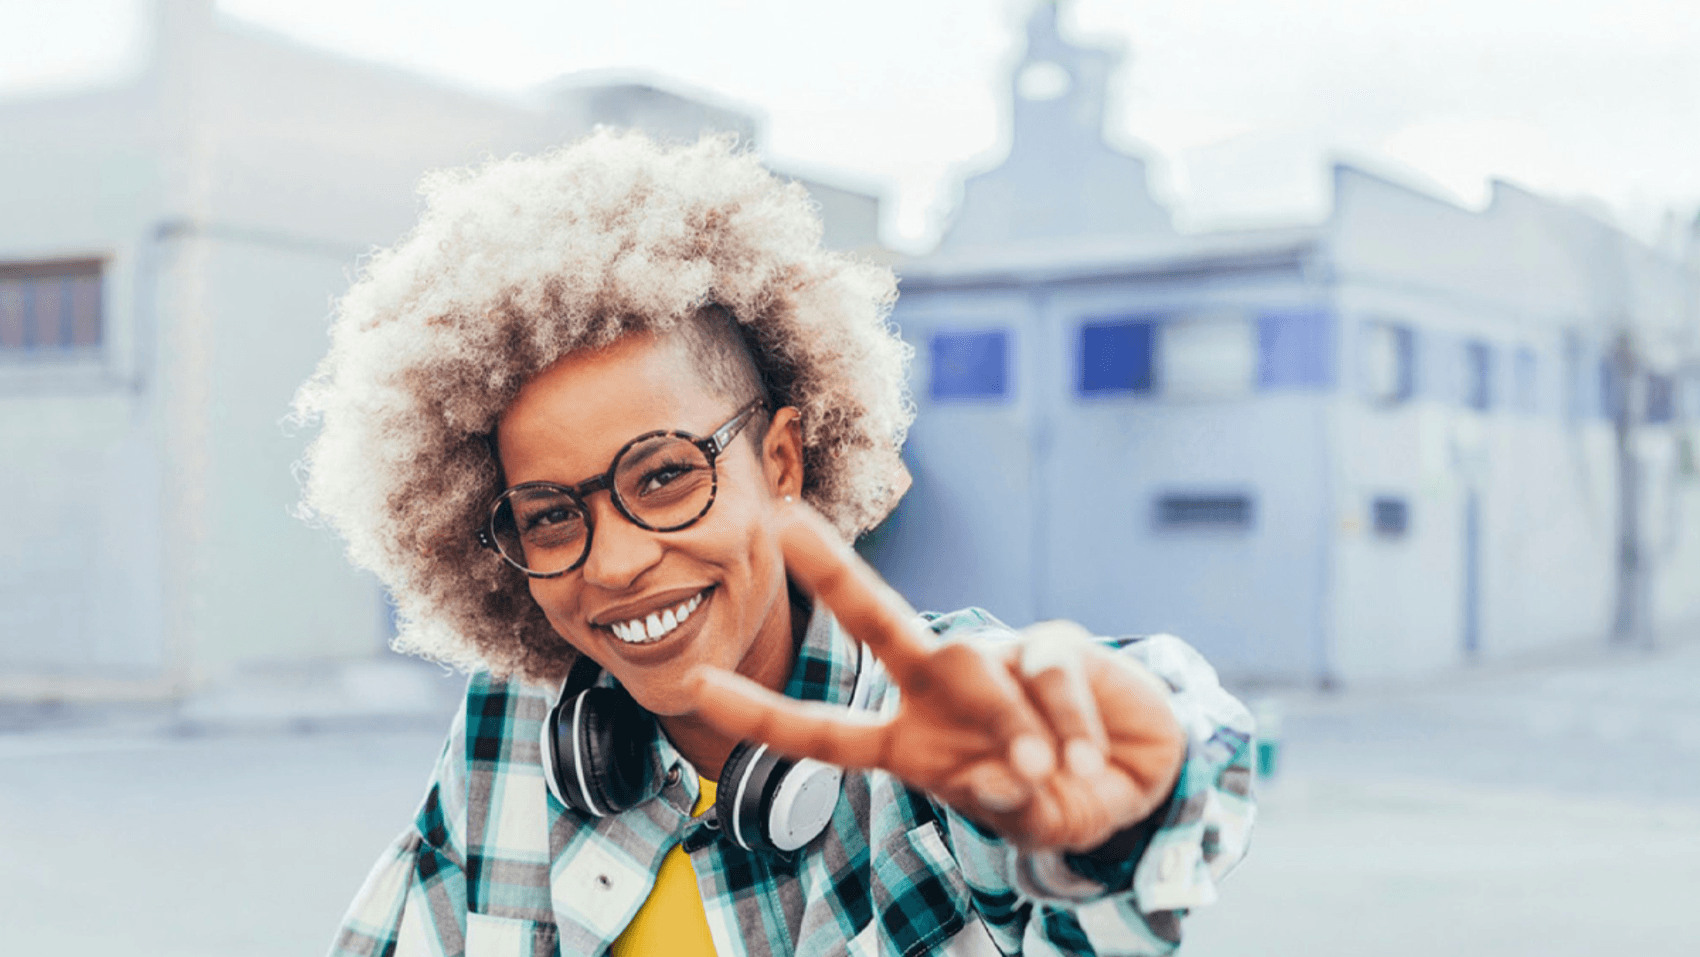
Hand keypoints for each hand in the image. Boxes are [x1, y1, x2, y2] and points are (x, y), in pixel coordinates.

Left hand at [688, 505, 1185, 852]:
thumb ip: (1006, 799)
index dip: (759, 714)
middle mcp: (939, 688)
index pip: (821, 731)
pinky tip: (1087, 761)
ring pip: (976, 664)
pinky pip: (1047, 674)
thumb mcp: (1026, 818)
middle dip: (833, 573)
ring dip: (1011, 725)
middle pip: (879, 622)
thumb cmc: (1058, 799)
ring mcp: (994, 659)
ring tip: (1049, 773)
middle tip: (785, 522)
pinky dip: (1068, 725)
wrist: (1135, 780)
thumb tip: (1006, 771)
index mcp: (910, 742)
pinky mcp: (1052, 643)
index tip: (692, 685)